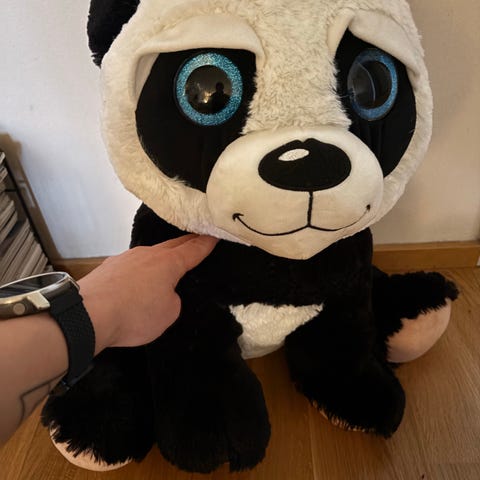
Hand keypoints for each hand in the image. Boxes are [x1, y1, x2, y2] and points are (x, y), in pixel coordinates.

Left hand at [78, 234, 217, 351]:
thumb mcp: (168, 314)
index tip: (215, 234)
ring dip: (161, 256)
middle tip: (197, 239)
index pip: (193, 250)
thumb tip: (163, 292)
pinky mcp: (109, 267)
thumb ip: (172, 299)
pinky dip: (140, 269)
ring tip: (166, 264)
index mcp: (168, 264)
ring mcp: (126, 258)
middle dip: (187, 242)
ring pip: (150, 254)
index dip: (206, 243)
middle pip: (173, 245)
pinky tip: (136, 280)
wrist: (87, 315)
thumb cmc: (134, 314)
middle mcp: (148, 254)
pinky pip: (132, 264)